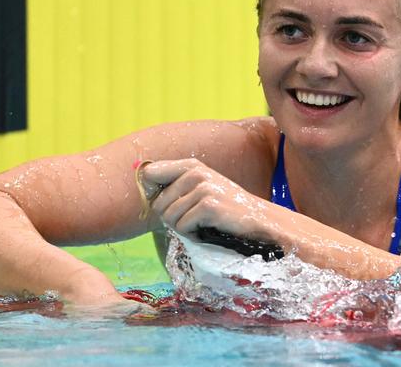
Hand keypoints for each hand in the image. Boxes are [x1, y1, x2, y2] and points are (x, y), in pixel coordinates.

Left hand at [140, 159, 274, 240]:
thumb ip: (173, 185)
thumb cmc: (225, 208)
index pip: (149, 173)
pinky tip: (208, 230)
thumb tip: (142, 181)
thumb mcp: (200, 189)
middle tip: (194, 219)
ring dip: (184, 228)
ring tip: (203, 224)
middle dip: (172, 218)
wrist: (259, 220)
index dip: (151, 193)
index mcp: (190, 165)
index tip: (165, 203)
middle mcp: (195, 172)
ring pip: (169, 217)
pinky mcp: (209, 205)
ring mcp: (203, 187)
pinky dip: (193, 235)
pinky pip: (182, 227)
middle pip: (158, 203)